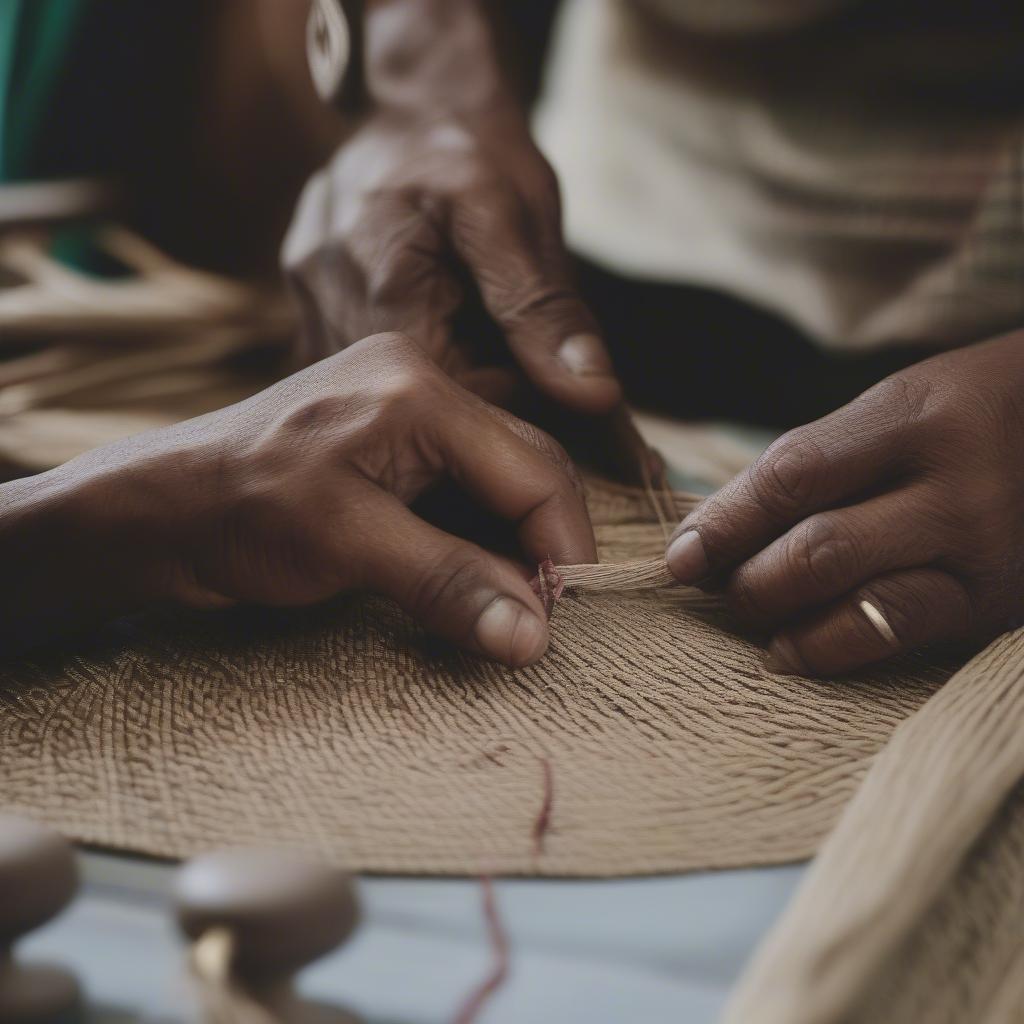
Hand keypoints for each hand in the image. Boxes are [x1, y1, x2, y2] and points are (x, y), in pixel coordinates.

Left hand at [2, 333, 594, 664]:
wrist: (161, 509)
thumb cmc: (239, 515)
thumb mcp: (348, 548)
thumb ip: (449, 583)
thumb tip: (532, 634)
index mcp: (419, 389)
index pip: (533, 467)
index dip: (561, 544)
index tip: (563, 612)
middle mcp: (422, 383)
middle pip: (524, 466)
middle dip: (539, 543)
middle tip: (537, 615)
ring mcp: (406, 408)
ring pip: (497, 480)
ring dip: (509, 544)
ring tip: (506, 602)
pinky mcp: (391, 441)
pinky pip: (461, 487)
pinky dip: (475, 535)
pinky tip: (470, 573)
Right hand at [281, 102, 620, 413]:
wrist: (411, 98)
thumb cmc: (475, 147)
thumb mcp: (521, 219)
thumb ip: (546, 312)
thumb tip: (593, 395)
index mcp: (380, 287)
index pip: (450, 398)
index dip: (504, 395)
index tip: (535, 369)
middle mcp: (325, 305)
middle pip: (410, 403)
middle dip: (470, 381)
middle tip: (506, 342)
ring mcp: (306, 308)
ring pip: (382, 393)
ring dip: (437, 371)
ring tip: (467, 321)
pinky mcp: (305, 307)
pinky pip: (359, 367)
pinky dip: (405, 357)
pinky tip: (430, 319)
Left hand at [665, 331, 1023, 674]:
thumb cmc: (963, 418)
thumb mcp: (894, 409)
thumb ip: (813, 464)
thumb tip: (713, 531)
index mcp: (914, 417)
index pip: (792, 475)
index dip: (724, 522)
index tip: (680, 556)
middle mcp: (954, 485)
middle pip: (817, 547)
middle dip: (746, 578)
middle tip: (716, 586)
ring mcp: (980, 551)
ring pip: (854, 600)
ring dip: (779, 617)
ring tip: (748, 616)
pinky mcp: (993, 604)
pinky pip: (895, 634)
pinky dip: (827, 648)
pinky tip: (790, 652)